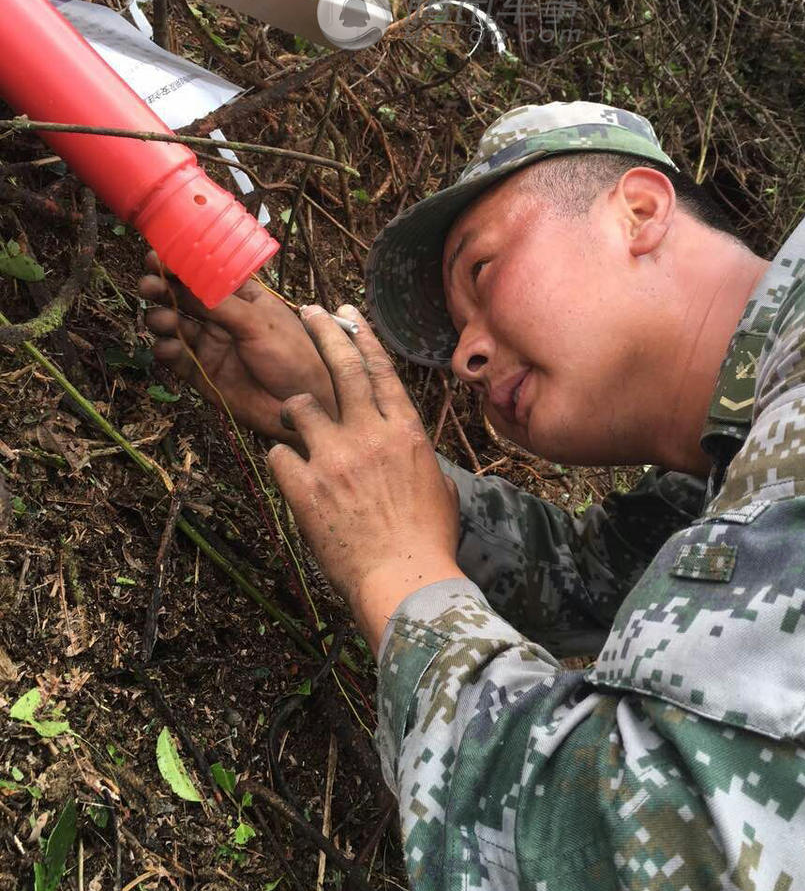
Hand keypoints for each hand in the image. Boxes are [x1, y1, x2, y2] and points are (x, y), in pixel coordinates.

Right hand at [138, 252, 336, 439]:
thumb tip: (185, 280)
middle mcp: (222, 317)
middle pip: (182, 296)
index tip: (157, 256)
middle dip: (163, 287)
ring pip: (173, 325)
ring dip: (161, 318)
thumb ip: (220, 305)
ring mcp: (210, 344)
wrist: (303, 404)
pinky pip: (175, 358)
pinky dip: (165, 350)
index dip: (179, 263)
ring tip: (163, 320)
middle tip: (150, 284)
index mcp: (241, 296)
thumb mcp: (259, 323)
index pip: (204, 273)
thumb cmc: (294, 356)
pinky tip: (167, 347)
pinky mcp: (202, 373)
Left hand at [267, 304, 463, 652]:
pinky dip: (283, 463)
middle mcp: (370, 434)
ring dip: (293, 411)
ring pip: (299, 407)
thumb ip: (418, 460)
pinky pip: (279, 455)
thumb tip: (410, 454)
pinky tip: (294, 478)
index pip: (380, 370)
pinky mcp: (306, 485)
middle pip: (341, 366)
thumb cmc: (428, 541)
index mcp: (405, 432)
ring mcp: (335, 457)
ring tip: (293, 421)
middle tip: (307, 310)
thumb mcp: (438, 489)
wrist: (405, 580)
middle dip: (323, 331)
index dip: (362, 336)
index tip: (347, 312)